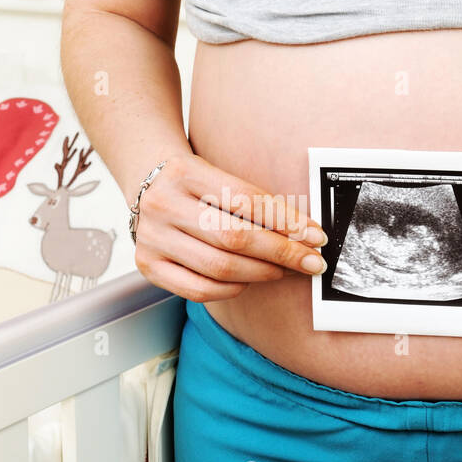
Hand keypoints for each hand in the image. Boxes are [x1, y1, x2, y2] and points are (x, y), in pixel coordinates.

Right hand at [133, 152, 328, 301]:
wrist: (147, 184)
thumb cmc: (195, 183)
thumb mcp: (219, 177)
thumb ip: (255, 204)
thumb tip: (304, 236)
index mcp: (184, 172)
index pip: (246, 200)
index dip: (286, 221)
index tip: (315, 236)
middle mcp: (163, 204)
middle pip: (234, 237)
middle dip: (281, 252)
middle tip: (310, 261)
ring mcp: (152, 237)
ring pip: (219, 267)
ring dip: (261, 272)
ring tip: (282, 270)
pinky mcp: (148, 265)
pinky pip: (198, 289)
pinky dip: (230, 289)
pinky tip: (247, 280)